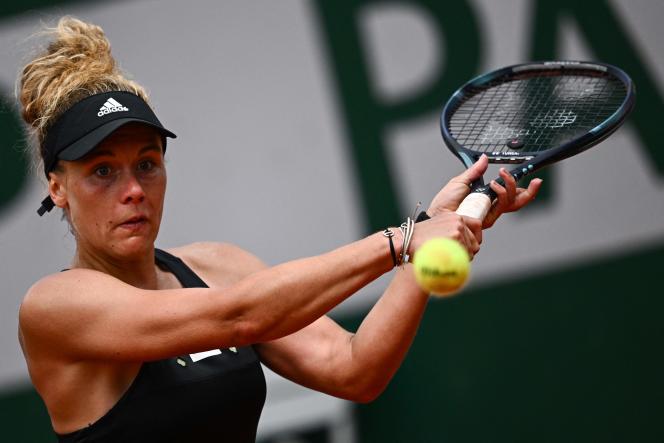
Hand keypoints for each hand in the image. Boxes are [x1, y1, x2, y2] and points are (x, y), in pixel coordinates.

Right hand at [408, 211, 481, 259]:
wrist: (406, 241)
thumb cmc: (418, 240)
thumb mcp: (437, 229)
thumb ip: (451, 233)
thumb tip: (466, 247)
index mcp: (453, 216)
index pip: (477, 225)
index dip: (476, 239)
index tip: (470, 248)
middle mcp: (458, 220)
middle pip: (475, 242)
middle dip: (468, 252)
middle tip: (454, 259)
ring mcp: (457, 228)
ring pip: (471, 251)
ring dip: (462, 259)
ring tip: (448, 261)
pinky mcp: (455, 237)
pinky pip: (465, 256)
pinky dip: (459, 263)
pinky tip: (448, 263)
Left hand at [426, 155, 542, 228]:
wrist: (437, 215)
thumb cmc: (445, 203)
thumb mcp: (461, 181)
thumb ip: (475, 171)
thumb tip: (484, 158)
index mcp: (487, 199)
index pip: (511, 196)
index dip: (524, 190)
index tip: (535, 179)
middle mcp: (491, 208)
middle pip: (517, 202)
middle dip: (529, 192)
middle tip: (535, 180)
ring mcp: (489, 215)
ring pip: (511, 203)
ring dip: (510, 186)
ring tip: (500, 176)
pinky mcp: (486, 219)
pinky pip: (500, 207)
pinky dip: (500, 194)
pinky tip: (494, 185)